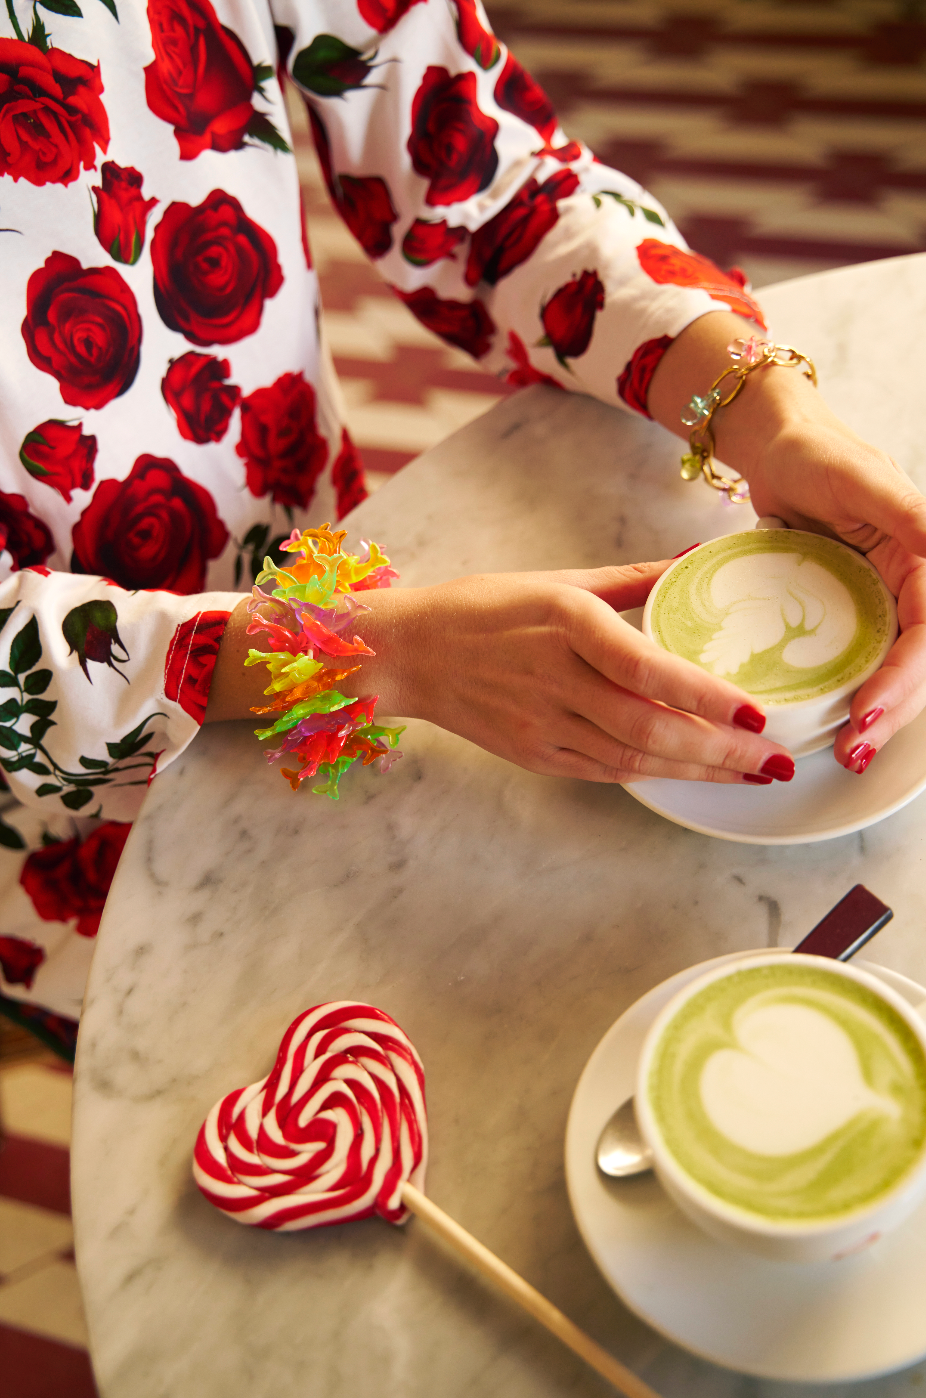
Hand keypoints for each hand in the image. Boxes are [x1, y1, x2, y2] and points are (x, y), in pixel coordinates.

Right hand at [346, 560, 794, 784]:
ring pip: (634, 759)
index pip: (646, 668)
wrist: (410, 653)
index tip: (757, 710)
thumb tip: (701, 559)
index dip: (705, 695)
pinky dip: (656, 774)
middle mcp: (555, 679)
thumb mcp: (559, 579)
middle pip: (649, 728)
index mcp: (565, 624)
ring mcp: (543, 725)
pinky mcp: (535, 754)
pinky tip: (696, 774)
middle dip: (721, 751)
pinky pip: (606, 771)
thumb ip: (636, 578)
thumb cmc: (484, 608)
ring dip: (699, 772)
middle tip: (777, 759)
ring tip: (753, 775)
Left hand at [747, 421, 925, 771]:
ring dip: (877, 716)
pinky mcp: (849, 612)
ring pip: (893, 671)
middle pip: (917, 663)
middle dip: (891, 712)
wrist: (776, 449)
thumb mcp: (860, 478)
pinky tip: (837, 727)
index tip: (869, 708)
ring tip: (849, 754)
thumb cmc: (816, 453)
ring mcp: (880, 602)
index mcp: (925, 558)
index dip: (905, 676)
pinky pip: (860, 661)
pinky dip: (855, 696)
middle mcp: (910, 585)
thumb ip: (905, 512)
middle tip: (855, 751)